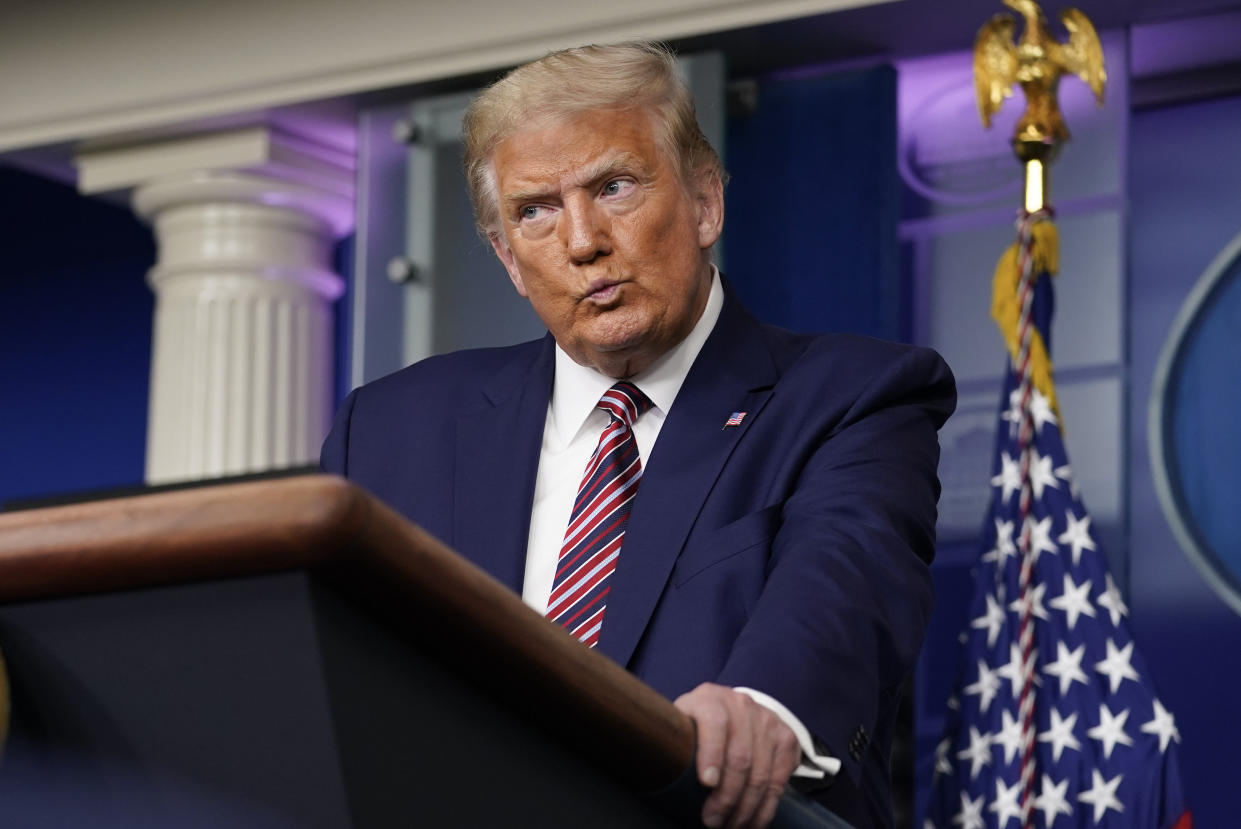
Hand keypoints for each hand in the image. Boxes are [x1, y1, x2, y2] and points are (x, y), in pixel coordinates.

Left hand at [673, 682, 800, 828]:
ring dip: (745, 809)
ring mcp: (767, 720)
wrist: (731, 707)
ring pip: (761, 775)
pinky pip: (779, 780)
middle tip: (713, 821)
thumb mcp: (682, 723)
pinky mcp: (786, 738)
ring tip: (731, 826)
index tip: (707, 782)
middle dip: (726, 797)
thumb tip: (667, 773)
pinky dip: (766, 807)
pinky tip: (753, 821)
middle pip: (740, 758)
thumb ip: (676, 741)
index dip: (711, 753)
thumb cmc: (697, 724)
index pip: (714, 724)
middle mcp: (742, 705)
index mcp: (710, 699)